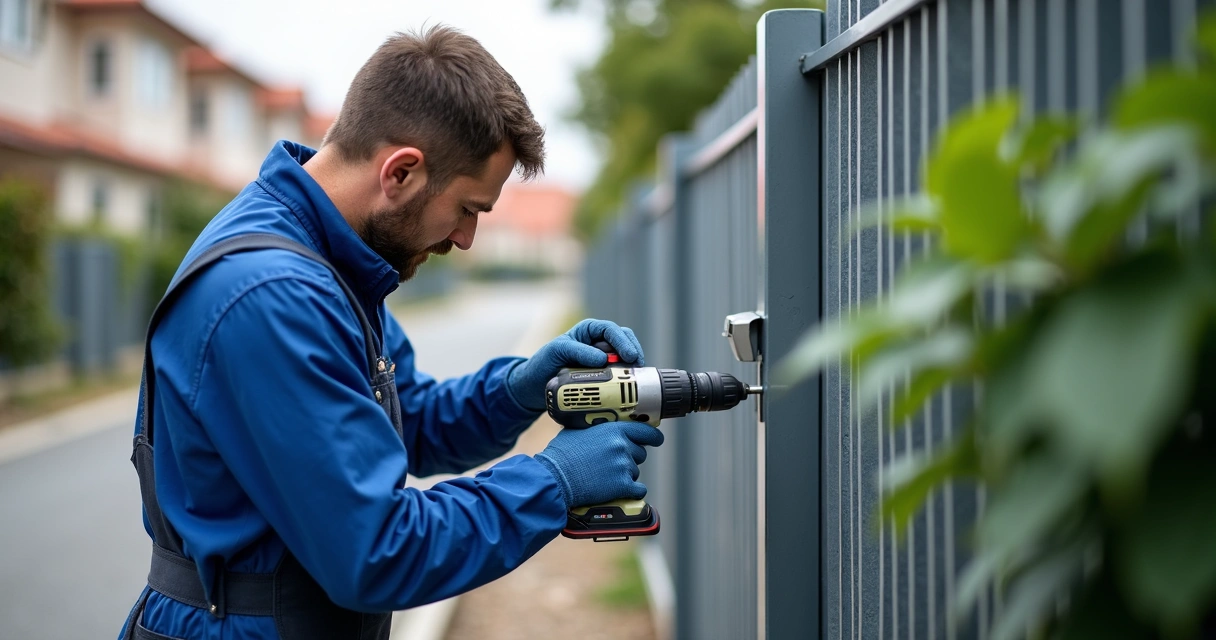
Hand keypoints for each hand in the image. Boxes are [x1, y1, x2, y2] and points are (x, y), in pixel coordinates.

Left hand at [507, 318, 643, 410]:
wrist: (534, 386)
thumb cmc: (543, 363)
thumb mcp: (557, 351)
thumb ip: (577, 351)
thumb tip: (603, 358)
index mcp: (588, 331)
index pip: (610, 330)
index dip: (622, 340)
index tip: (629, 355)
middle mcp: (598, 344)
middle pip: (624, 341)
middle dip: (633, 352)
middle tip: (637, 367)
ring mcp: (602, 361)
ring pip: (624, 358)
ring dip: (632, 366)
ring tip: (635, 378)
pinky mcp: (602, 377)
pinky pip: (618, 375)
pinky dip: (625, 380)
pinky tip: (628, 388)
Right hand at [534, 421, 663, 508]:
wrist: (555, 478)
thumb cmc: (561, 455)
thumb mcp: (577, 431)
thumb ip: (595, 429)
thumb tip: (598, 429)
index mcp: (614, 430)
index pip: (645, 431)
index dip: (653, 437)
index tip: (657, 440)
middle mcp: (622, 446)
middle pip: (640, 454)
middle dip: (629, 459)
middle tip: (611, 464)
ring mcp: (623, 466)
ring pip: (635, 472)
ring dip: (625, 475)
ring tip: (605, 477)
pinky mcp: (622, 486)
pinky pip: (638, 490)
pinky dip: (632, 492)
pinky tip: (620, 491)